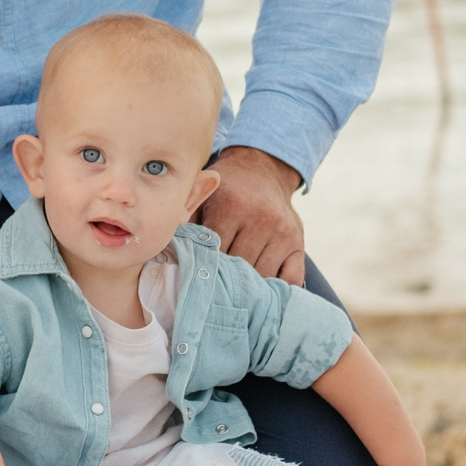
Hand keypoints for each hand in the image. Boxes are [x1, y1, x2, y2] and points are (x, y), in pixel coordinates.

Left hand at [199, 146, 306, 282]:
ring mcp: (283, 232)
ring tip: (231, 295)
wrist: (263, 170)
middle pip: (237, 266)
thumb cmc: (227, 188)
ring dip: (246, 288)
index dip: (202, 266)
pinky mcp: (298, 243)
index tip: (193, 278)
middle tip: (210, 293)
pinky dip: (277, 291)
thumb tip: (167, 247)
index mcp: (232, 204)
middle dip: (222, 280)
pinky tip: (261, 294)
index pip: (214, 250)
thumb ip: (187, 218)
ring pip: (261, 276)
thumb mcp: (204, 195)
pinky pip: (292, 279)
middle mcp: (261, 217)